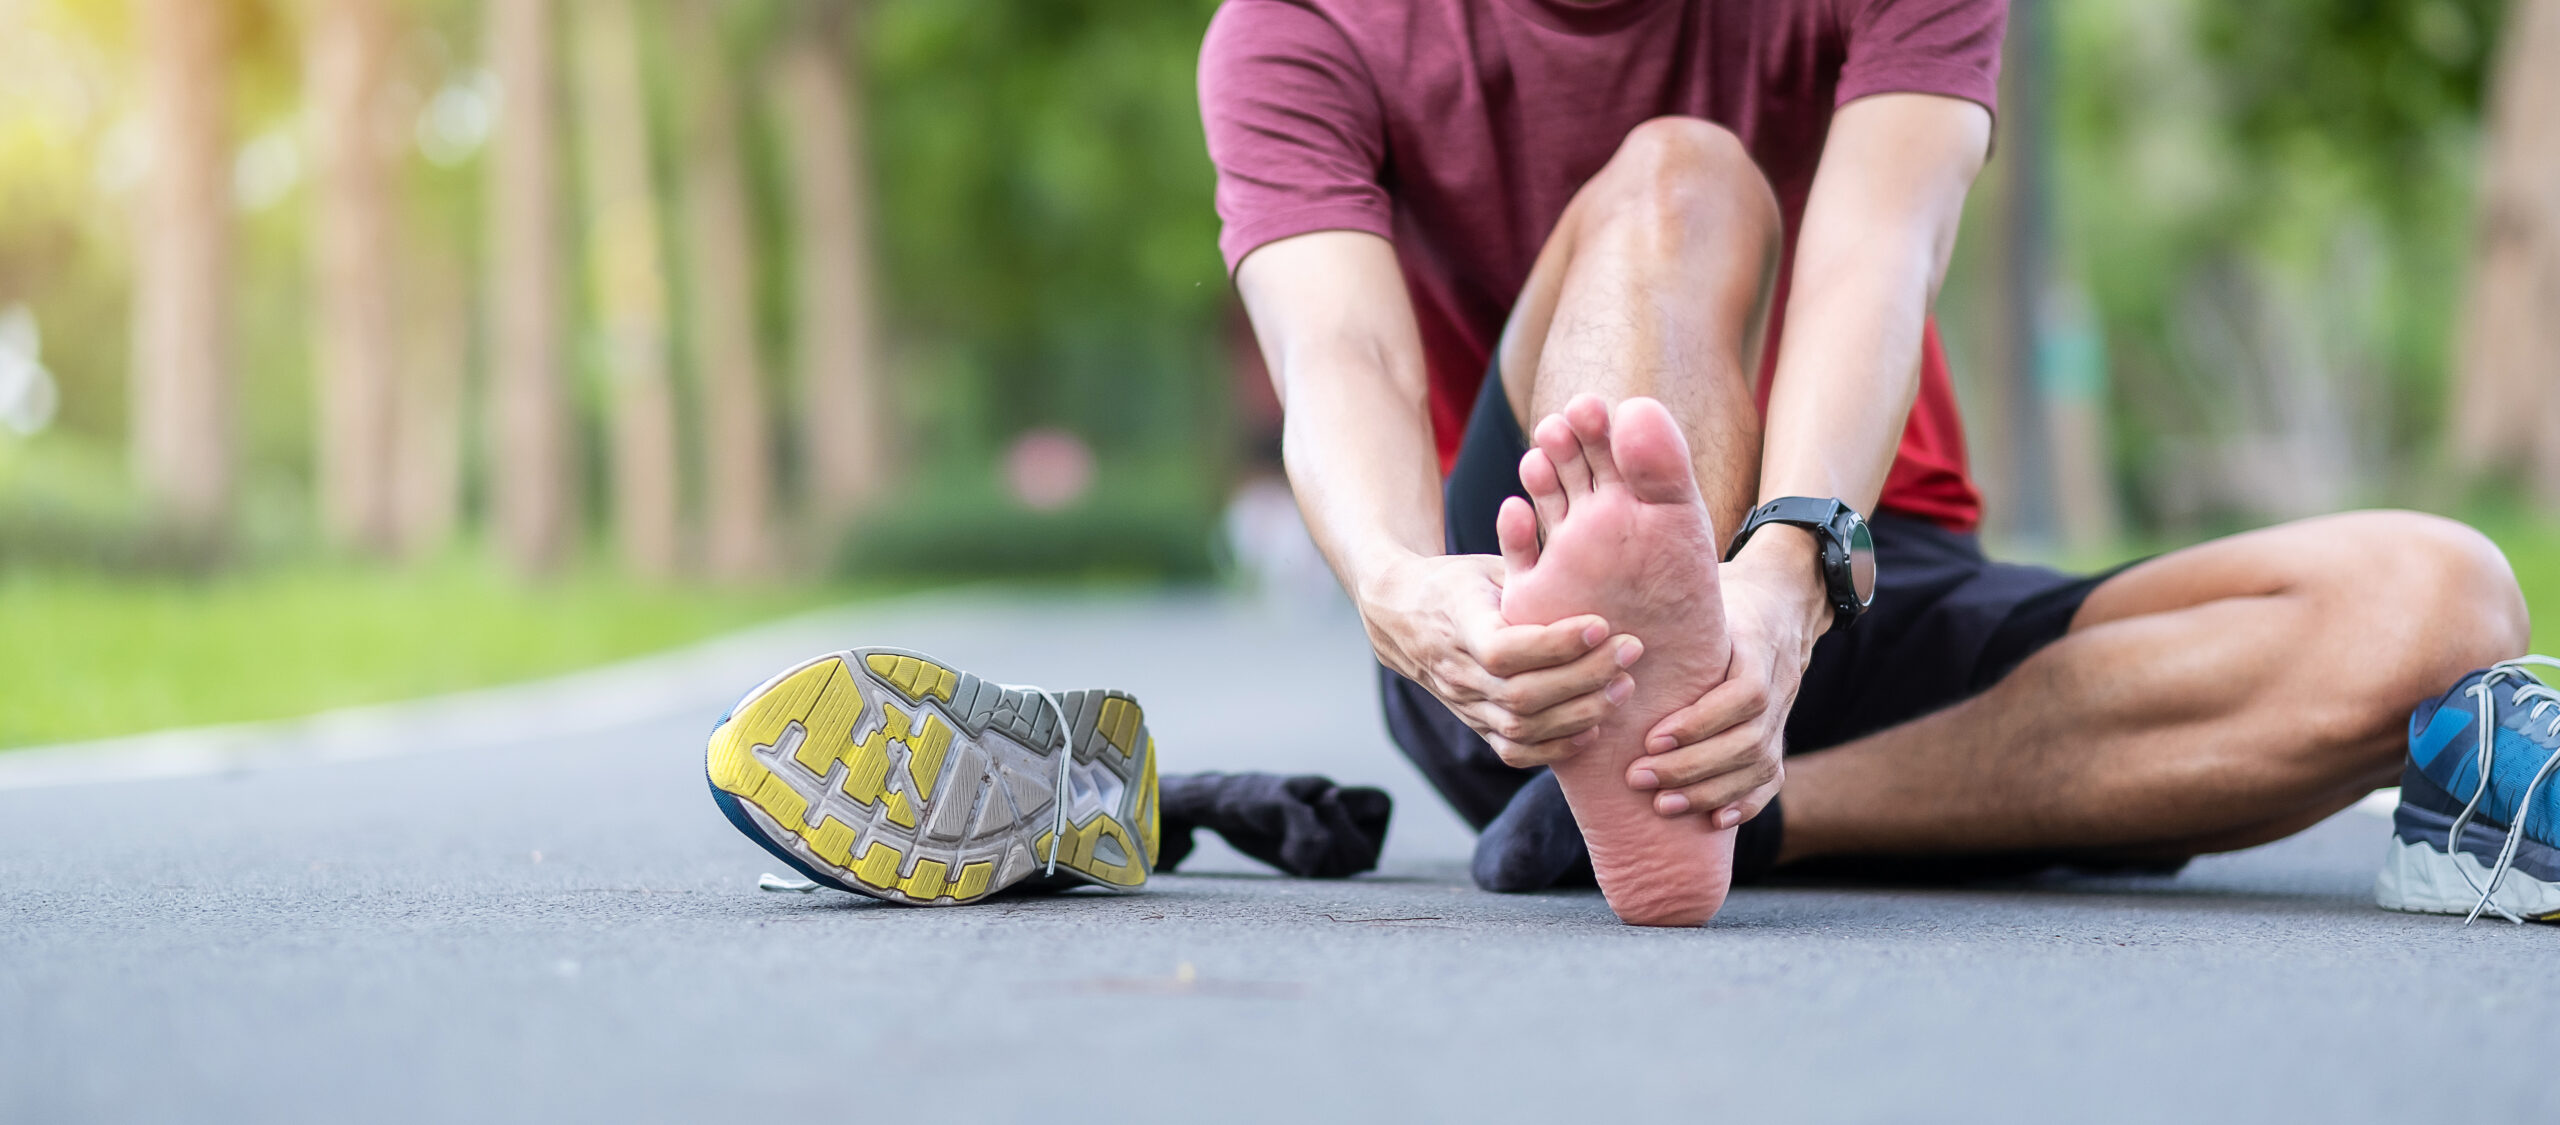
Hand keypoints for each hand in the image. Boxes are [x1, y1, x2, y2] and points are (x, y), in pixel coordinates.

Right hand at [1358, 551, 1640, 767]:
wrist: (1402, 618)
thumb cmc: (1457, 584)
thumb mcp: (1485, 565)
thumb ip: (1518, 555)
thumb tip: (1538, 511)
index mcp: (1457, 624)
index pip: (1505, 649)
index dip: (1555, 644)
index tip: (1602, 625)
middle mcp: (1456, 672)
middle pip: (1521, 694)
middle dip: (1584, 677)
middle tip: (1631, 652)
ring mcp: (1464, 705)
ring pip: (1522, 727)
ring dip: (1580, 712)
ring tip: (1623, 686)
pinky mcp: (1476, 726)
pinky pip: (1515, 751)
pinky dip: (1557, 747)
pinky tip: (1594, 727)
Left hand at [1623, 532, 1826, 826]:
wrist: (1783, 601)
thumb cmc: (1723, 596)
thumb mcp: (1702, 591)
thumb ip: (1665, 606)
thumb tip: (1601, 615)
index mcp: (1758, 647)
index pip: (1742, 695)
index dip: (1701, 722)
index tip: (1652, 739)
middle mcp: (1780, 683)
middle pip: (1747, 740)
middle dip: (1692, 766)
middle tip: (1639, 778)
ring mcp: (1783, 714)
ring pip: (1759, 764)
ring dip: (1710, 790)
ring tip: (1662, 804)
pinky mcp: (1780, 736)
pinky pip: (1773, 779)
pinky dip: (1745, 803)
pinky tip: (1712, 821)